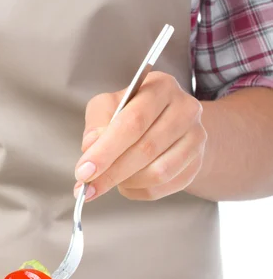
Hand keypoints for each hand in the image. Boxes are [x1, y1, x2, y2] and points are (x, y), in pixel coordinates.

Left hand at [74, 72, 206, 201]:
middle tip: (88, 187)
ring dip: (126, 182)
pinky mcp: (196, 164)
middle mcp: (185, 110)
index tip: (83, 172)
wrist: (168, 124)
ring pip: (158, 173)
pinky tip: (126, 184)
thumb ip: (96, 123)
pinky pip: (163, 187)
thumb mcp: (109, 106)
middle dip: (111, 173)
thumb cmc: (132, 114)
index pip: (133, 122)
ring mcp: (195, 138)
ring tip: (109, 180)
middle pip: (146, 149)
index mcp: (160, 87)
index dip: (106, 151)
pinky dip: (137, 191)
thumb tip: (90, 147)